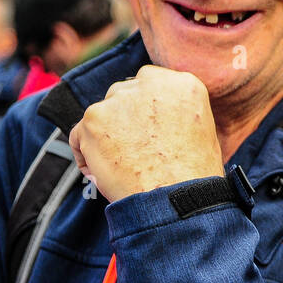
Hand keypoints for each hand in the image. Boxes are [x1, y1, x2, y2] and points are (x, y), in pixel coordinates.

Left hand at [69, 64, 224, 203]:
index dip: (147, 108)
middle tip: (135, 148)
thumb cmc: (194, 175)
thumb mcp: (203, 132)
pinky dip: (85, 153)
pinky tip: (103, 172)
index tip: (149, 128)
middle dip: (125, 118)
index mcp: (182, 84)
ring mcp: (118, 100)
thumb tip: (158, 118)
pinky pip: (79, 135)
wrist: (175, 199)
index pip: (152, 83)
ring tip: (121, 165)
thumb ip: (178, 112)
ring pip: (102, 114)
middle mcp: (149, 83)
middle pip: (124, 94)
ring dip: (106, 135)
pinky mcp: (92, 119)